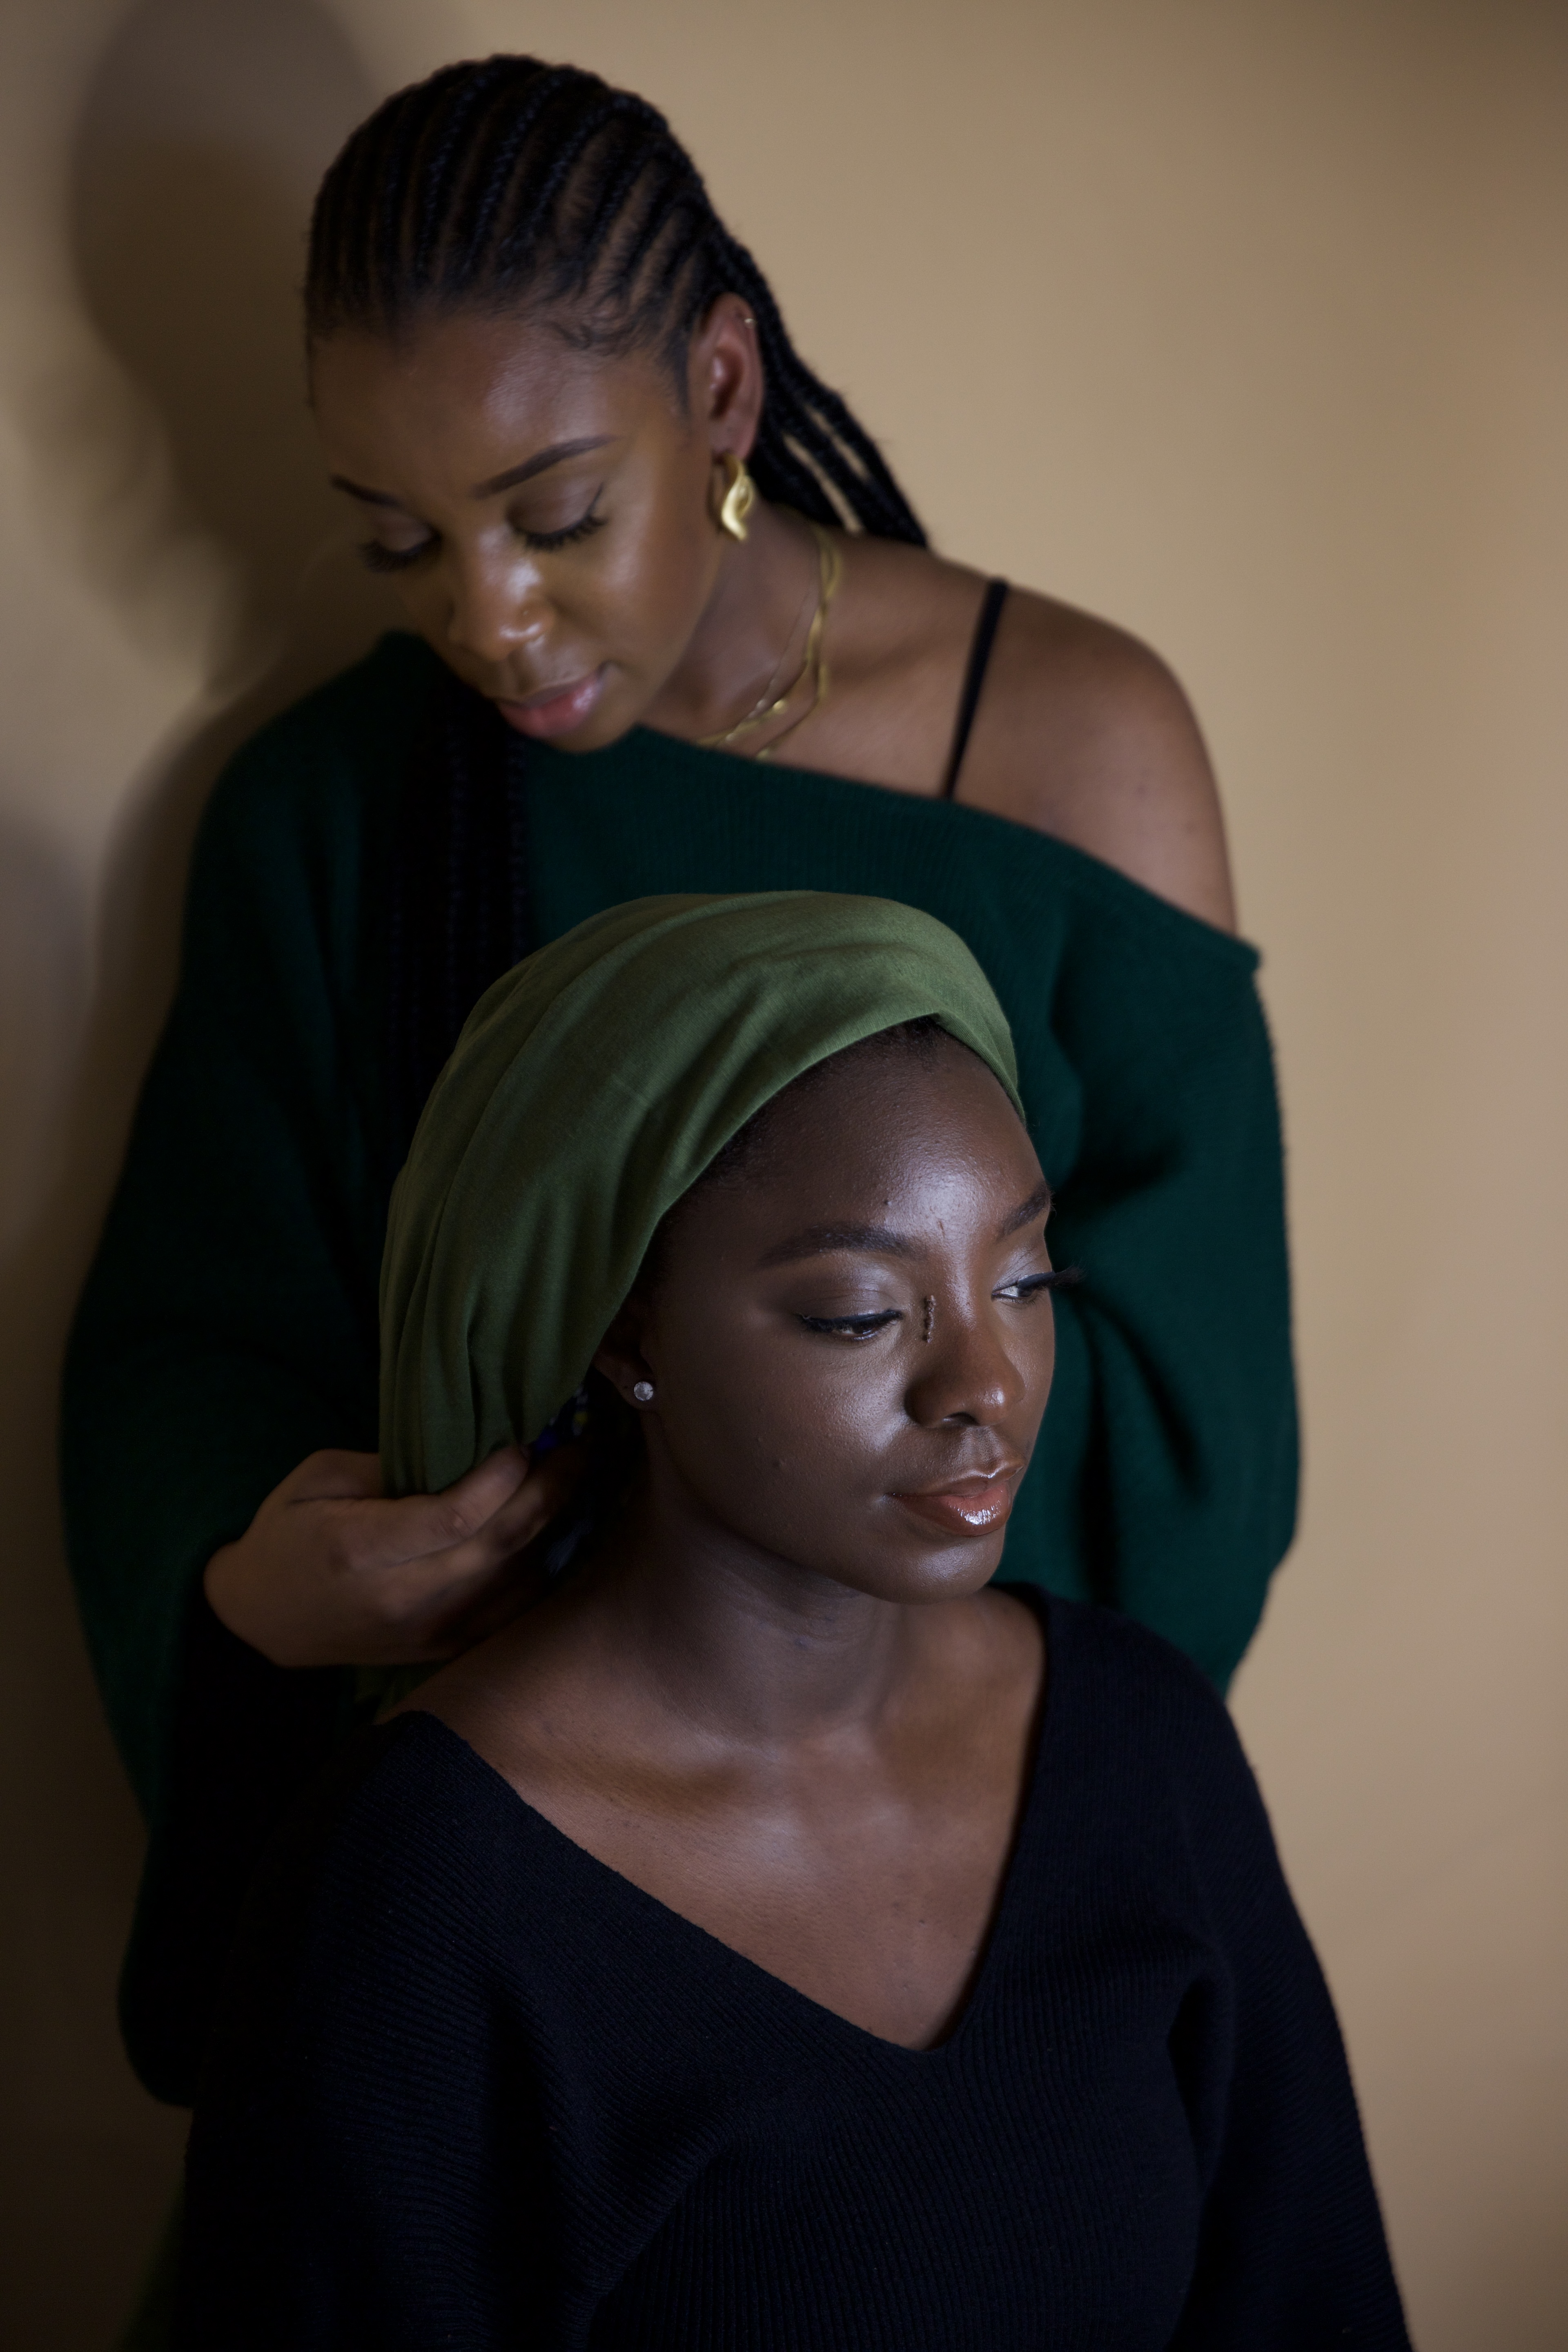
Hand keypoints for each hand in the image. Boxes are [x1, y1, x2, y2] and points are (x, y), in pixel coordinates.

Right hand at [203, 1444, 581, 1669]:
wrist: (263, 1619)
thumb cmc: (287, 1534)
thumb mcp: (315, 1478)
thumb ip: (386, 1465)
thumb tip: (463, 1449)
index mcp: (359, 1550)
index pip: (455, 1517)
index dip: (501, 1477)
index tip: (526, 1438)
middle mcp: (401, 1598)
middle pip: (498, 1546)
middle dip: (548, 1490)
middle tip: (578, 1445)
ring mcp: (427, 1632)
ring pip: (516, 1579)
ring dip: (555, 1526)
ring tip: (576, 1476)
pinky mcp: (444, 1649)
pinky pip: (513, 1610)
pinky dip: (542, 1568)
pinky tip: (558, 1528)